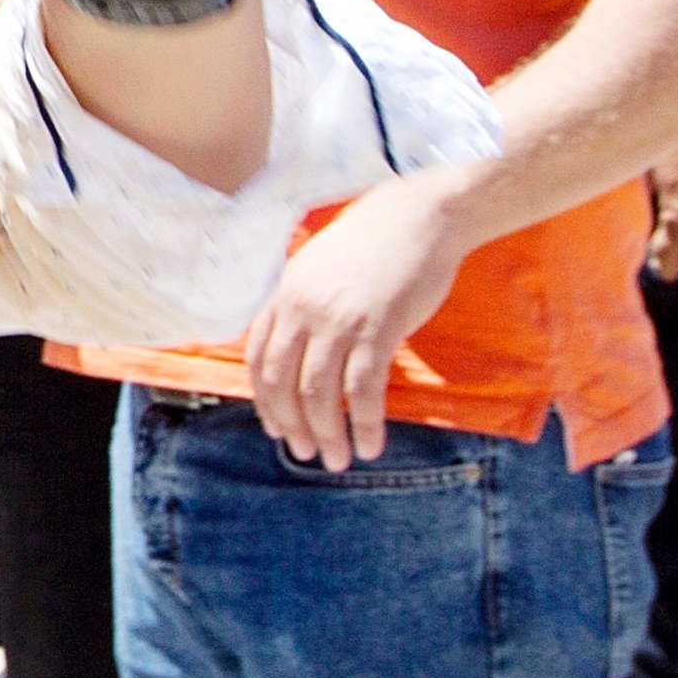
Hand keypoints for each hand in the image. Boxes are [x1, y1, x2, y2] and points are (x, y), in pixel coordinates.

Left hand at [241, 175, 464, 468]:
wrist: (419, 218)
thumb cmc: (373, 246)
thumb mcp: (318, 270)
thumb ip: (303, 307)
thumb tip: (297, 350)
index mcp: (285, 295)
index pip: (259, 358)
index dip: (264, 400)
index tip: (275, 427)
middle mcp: (303, 309)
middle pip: (283, 382)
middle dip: (291, 425)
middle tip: (305, 454)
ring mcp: (338, 320)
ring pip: (320, 393)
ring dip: (327, 434)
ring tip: (338, 460)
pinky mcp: (378, 328)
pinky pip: (364, 390)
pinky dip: (365, 424)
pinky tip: (372, 445)